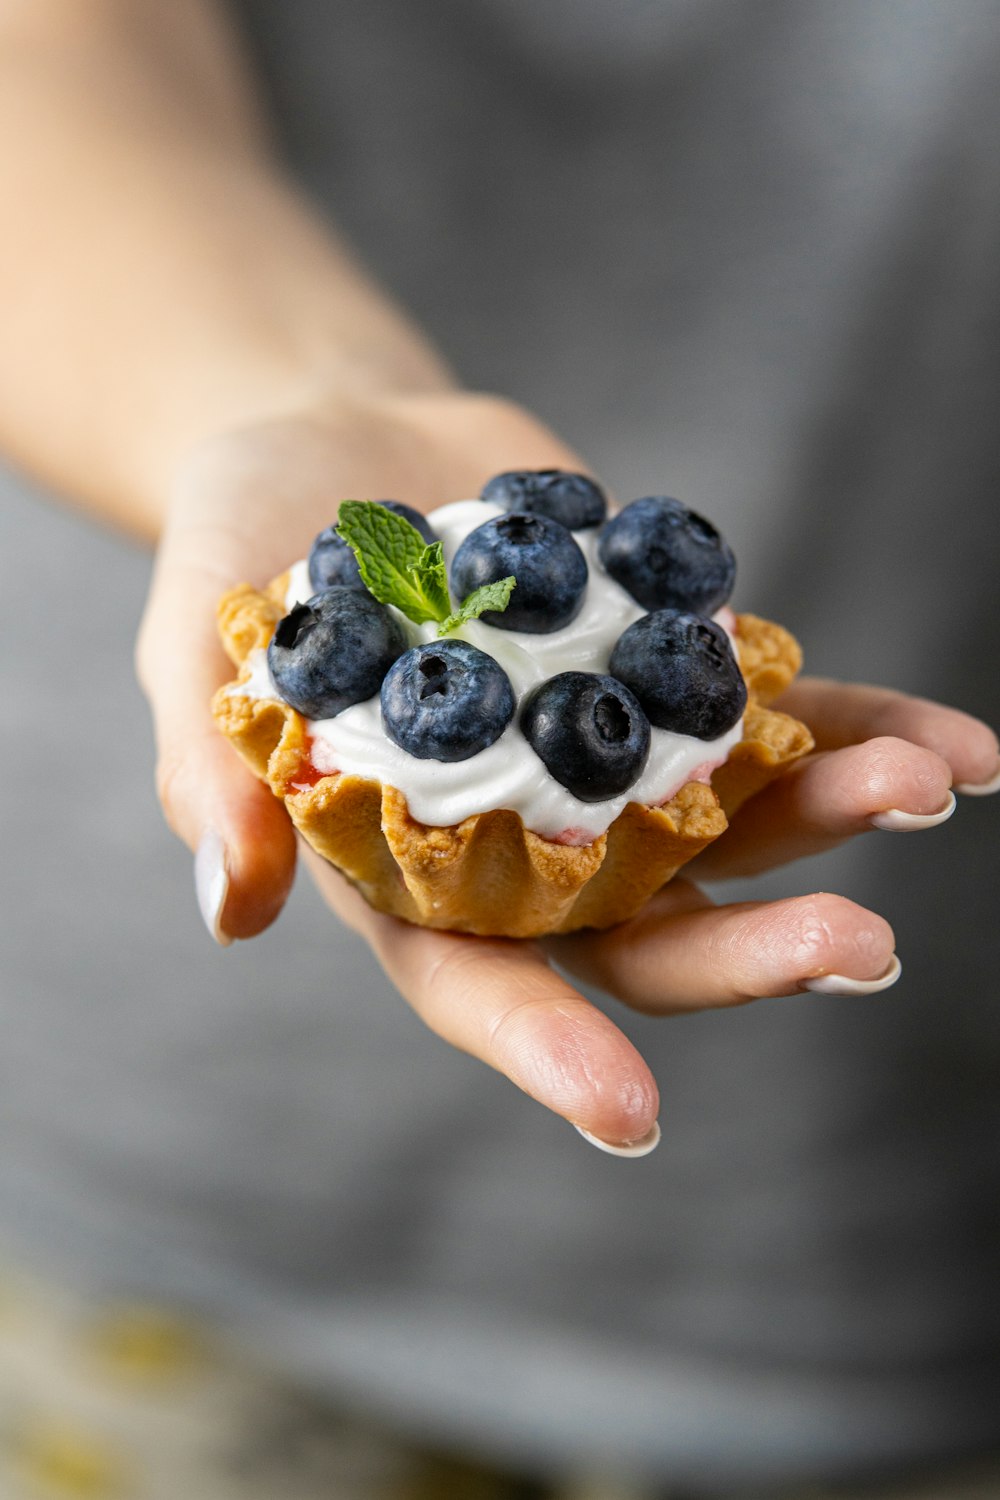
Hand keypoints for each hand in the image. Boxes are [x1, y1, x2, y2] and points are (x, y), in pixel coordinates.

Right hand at [137, 396, 999, 1154]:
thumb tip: (229, 908)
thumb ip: (213, 772)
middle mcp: (528, 840)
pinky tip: (967, 747)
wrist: (331, 445)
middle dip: (751, 950)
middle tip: (861, 950)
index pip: (475, 983)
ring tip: (921, 785)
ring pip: (733, 825)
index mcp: (411, 869)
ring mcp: (611, 758)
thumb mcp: (191, 651)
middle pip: (645, 928)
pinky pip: (775, 714)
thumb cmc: (236, 558)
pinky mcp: (666, 673)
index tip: (633, 1115)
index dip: (544, 1047)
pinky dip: (860, 724)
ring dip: (832, 819)